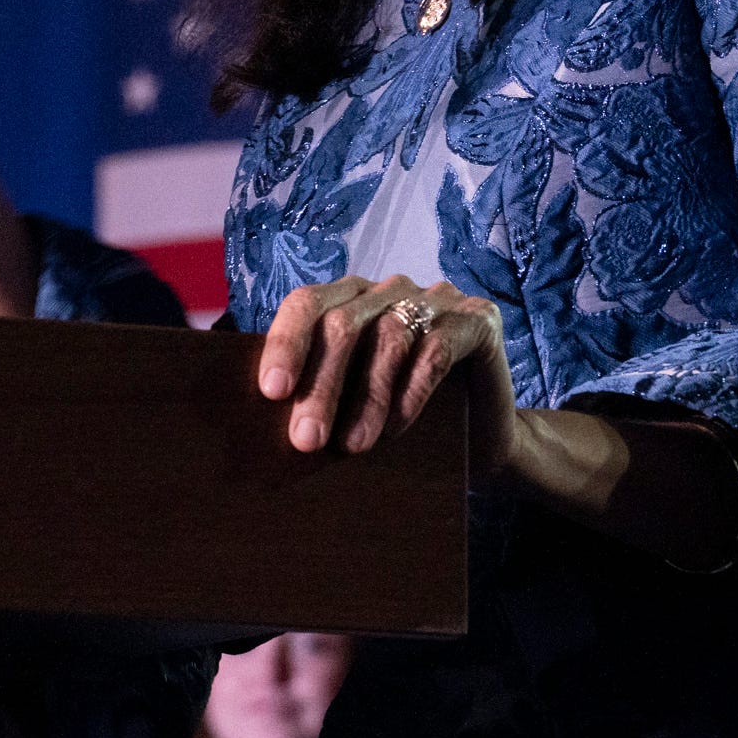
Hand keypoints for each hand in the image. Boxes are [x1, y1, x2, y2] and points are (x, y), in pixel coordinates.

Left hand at [256, 276, 524, 472]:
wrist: (482, 439)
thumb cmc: (402, 421)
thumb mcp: (350, 403)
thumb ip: (311, 392)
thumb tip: (255, 419)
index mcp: (350, 299)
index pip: (306, 304)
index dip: (286, 343)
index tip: (272, 391)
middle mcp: (390, 290)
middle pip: (342, 325)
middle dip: (321, 386)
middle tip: (306, 440)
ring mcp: (436, 299)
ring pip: (388, 336)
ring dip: (368, 397)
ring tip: (353, 447)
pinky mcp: (477, 319)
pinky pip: (437, 349)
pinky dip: (412, 391)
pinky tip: (398, 427)